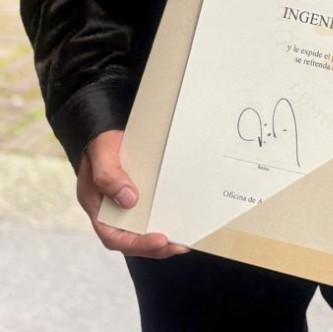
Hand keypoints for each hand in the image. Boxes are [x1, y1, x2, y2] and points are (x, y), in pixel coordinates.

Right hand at [77, 129, 187, 258]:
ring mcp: (127, 208)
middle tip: (178, 245)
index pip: (114, 237)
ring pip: (143, 230)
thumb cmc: (100, 146)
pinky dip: (164, 220)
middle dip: (155, 247)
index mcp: (98, 211)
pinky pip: (152, 213)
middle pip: (132, 240)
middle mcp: (113, 214)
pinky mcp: (141, 198)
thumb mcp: (101, 156)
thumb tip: (129, 200)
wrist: (106, 135)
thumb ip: (108, 176)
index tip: (159, 240)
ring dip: (163, 240)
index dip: (137, 243)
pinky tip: (180, 220)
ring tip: (184, 240)